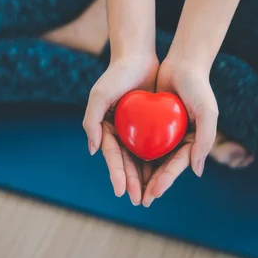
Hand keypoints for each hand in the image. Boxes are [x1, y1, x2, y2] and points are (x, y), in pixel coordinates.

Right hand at [83, 53, 158, 204]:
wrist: (137, 57)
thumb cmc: (116, 75)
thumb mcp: (99, 95)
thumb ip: (91, 121)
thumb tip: (93, 151)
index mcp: (106, 129)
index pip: (112, 156)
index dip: (117, 174)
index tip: (122, 191)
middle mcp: (120, 132)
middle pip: (127, 162)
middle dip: (132, 183)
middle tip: (139, 201)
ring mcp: (136, 130)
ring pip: (142, 158)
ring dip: (146, 177)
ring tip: (151, 196)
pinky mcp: (152, 126)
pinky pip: (156, 146)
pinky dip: (159, 160)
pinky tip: (165, 173)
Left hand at [140, 57, 218, 206]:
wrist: (183, 63)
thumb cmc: (198, 87)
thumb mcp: (207, 113)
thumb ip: (205, 141)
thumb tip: (196, 172)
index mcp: (193, 142)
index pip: (176, 166)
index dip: (165, 180)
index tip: (153, 193)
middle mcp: (178, 139)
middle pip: (161, 166)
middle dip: (149, 184)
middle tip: (138, 200)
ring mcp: (164, 132)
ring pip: (148, 157)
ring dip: (139, 173)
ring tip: (128, 190)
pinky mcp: (151, 122)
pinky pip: (139, 140)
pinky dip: (131, 152)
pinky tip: (121, 163)